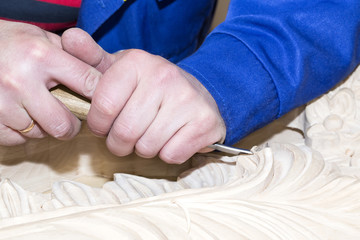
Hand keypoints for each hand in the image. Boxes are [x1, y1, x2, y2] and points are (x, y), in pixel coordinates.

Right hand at [0, 21, 100, 145]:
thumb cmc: (13, 42)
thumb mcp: (43, 38)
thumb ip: (72, 55)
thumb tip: (103, 79)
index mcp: (42, 55)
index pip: (88, 84)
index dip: (100, 97)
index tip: (102, 104)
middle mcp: (21, 80)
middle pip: (64, 124)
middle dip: (72, 125)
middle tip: (70, 118)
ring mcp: (1, 102)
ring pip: (40, 134)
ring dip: (44, 127)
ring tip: (38, 109)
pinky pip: (17, 139)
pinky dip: (22, 132)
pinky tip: (20, 114)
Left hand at [62, 28, 225, 163]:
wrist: (197, 93)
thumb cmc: (151, 87)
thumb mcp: (121, 70)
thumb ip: (92, 59)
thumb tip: (70, 38)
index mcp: (137, 63)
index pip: (103, 107)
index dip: (99, 125)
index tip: (105, 124)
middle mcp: (163, 77)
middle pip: (125, 132)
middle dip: (120, 143)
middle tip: (127, 135)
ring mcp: (187, 99)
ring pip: (147, 147)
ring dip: (144, 148)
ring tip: (150, 134)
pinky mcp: (204, 121)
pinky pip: (171, 155)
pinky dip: (167, 153)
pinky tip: (171, 139)